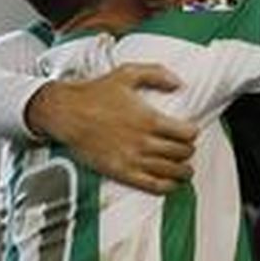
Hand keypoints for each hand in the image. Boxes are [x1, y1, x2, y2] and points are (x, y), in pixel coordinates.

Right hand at [25, 64, 197, 193]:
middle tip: (187, 150)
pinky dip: (167, 187)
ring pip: (171, 171)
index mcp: (149, 119)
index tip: (190, 132)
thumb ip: (157, 74)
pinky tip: (171, 184)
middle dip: (188, 152)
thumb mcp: (127, 73)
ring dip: (183, 171)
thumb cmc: (95, 93)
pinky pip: (152, 185)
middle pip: (181, 153)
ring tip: (185, 170)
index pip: (187, 133)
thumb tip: (179, 83)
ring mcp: (133, 159)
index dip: (192, 133)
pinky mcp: (121, 172)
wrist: (66, 113)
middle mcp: (144, 141)